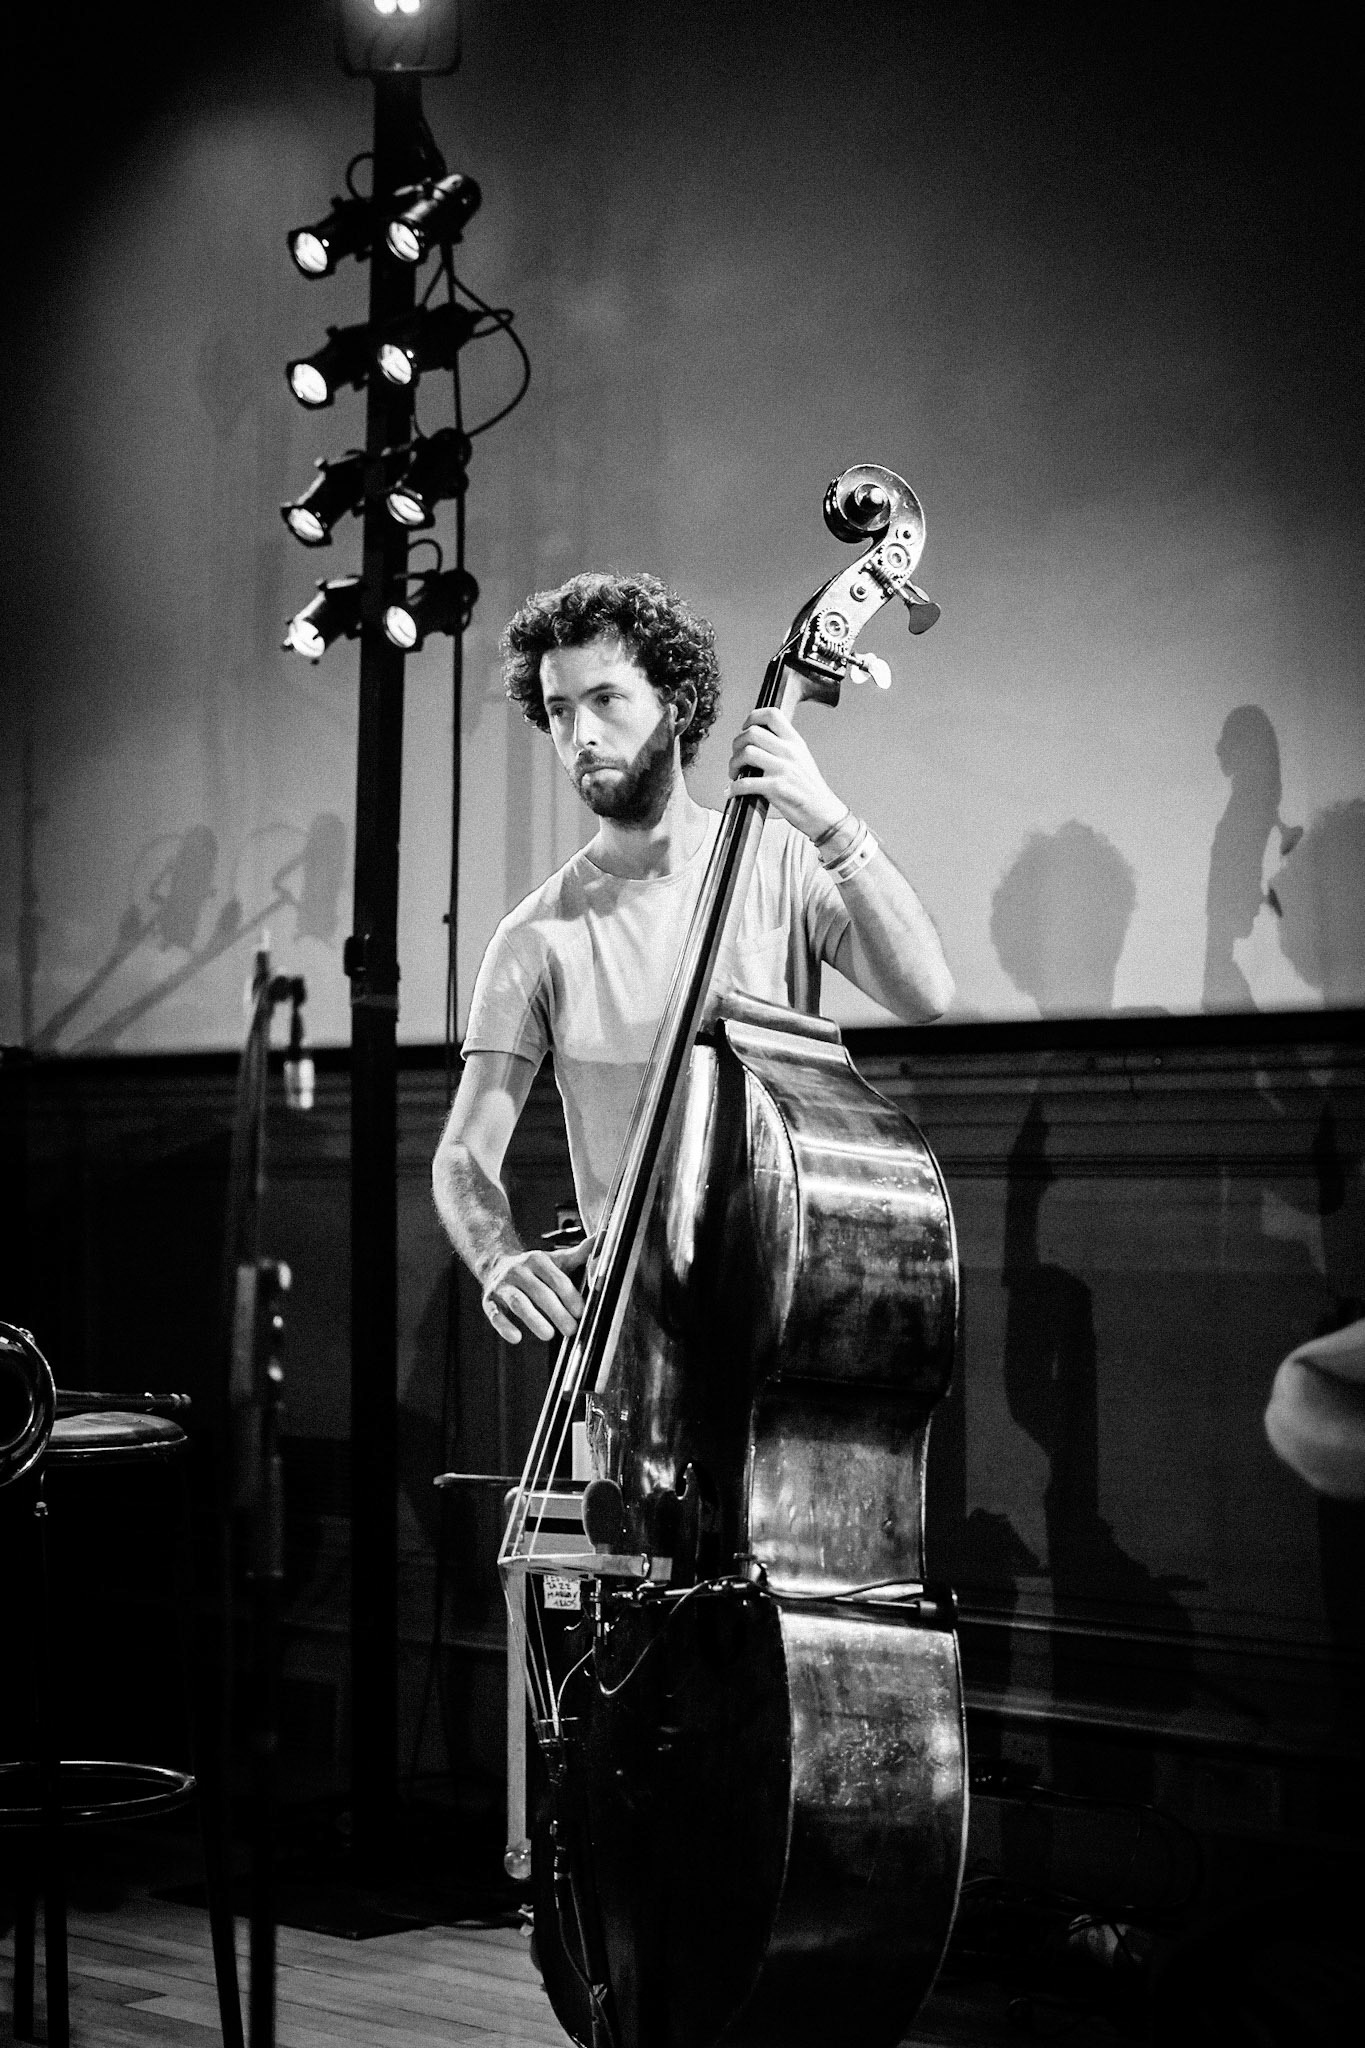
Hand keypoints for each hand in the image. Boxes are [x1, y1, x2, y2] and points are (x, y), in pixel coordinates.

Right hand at [481, 1236, 592, 1345]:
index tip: (581, 1312)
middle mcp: (519, 1271)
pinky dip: (504, 1326)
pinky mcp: (489, 1300)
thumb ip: (579, 1253)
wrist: (496, 1264)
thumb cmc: (533, 1268)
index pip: (557, 1279)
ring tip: (549, 1335)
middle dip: (557, 1313)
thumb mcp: (555, 1259)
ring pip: (518, 1303)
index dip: (570, 1297)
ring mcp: (502, 1285)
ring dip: (534, 1320)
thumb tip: (602, 1238)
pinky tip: (516, 1337)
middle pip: (540, 1293)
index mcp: (537, 1260)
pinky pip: (495, 1314)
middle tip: (571, 1330)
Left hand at [726, 708, 845, 840]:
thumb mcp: (801, 758)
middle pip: (753, 733)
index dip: (753, 717)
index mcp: (795, 742)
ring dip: (733, 764)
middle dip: (737, 744)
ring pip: (747, 753)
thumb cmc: (808, 788)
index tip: (745, 728)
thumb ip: (782, 746)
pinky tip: (731, 792)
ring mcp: (784, 769)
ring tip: (734, 774)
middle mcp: (790, 751)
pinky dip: (733, 788)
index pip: (772, 715)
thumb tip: (755, 740)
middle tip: (736, 757)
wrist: (822, 812)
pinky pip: (746, 783)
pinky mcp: (777, 788)